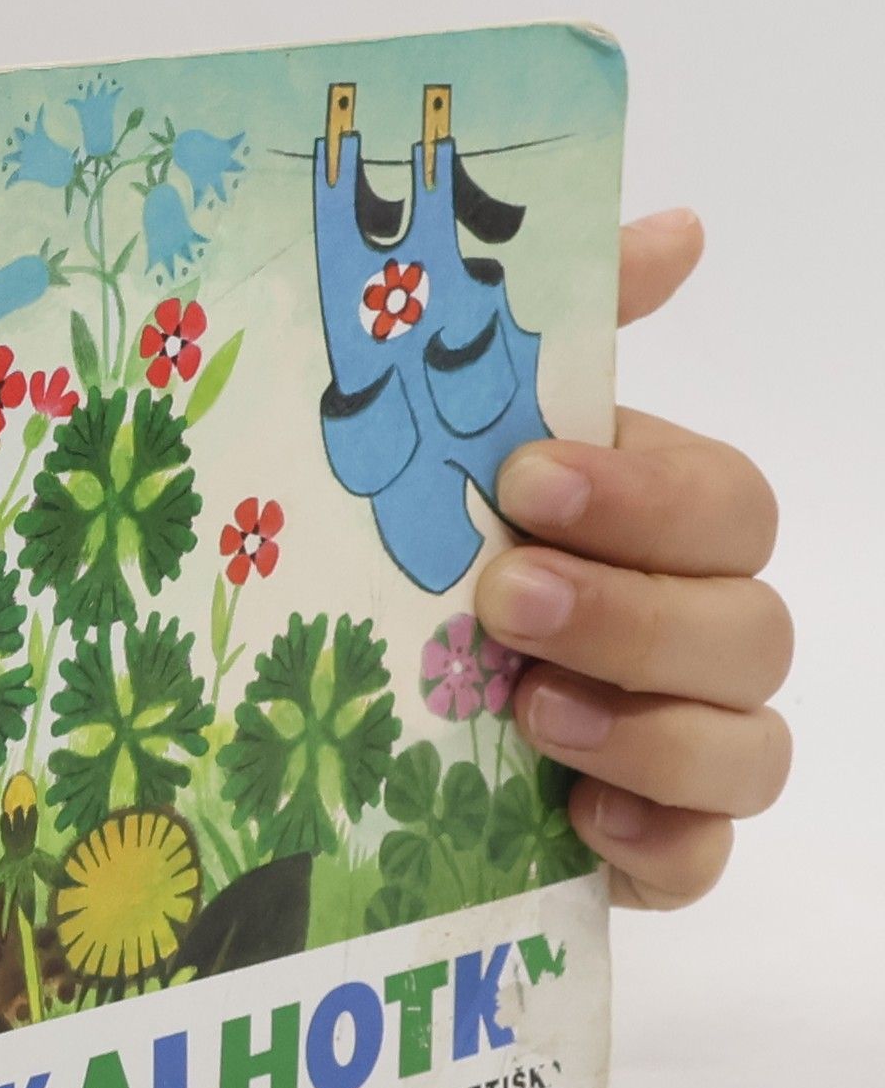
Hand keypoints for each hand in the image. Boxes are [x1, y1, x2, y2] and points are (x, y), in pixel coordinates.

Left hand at [478, 210, 791, 910]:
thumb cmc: (413, 554)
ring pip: (751, 747)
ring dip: (651, 729)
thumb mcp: (454, 442)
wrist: (334, 707)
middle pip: (751, 625)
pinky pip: (701, 860)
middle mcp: (690, 634)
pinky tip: (578, 822)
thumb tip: (681, 226)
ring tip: (530, 710)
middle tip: (505, 600)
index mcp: (655, 530)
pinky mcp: (642, 847)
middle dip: (634, 612)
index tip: (526, 483)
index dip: (648, 496)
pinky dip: (659, 845)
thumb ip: (562, 337)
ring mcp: (676, 746)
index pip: (726, 503)